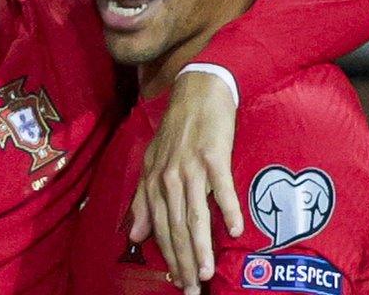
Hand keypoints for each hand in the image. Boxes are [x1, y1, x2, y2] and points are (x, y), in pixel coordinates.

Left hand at [128, 71, 243, 293]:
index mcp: (154, 181)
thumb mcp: (152, 163)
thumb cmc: (177, 131)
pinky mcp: (214, 156)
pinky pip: (221, 187)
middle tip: (193, 289)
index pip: (160, 228)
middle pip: (176, 227)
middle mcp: (169, 177)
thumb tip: (134, 235)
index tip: (177, 282)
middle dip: (184, 262)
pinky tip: (234, 230)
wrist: (197, 92)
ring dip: (201, 246)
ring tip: (208, 273)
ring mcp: (191, 167)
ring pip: (195, 214)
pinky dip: (227, 209)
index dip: (168, 257)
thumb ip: (143, 199)